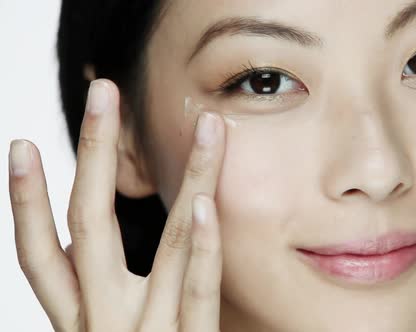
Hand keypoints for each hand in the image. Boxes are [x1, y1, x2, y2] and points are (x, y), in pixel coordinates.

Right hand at [8, 79, 225, 330]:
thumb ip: (102, 296)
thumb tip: (85, 245)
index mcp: (80, 319)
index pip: (40, 257)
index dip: (26, 202)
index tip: (21, 145)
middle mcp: (104, 323)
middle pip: (90, 228)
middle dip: (93, 153)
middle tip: (102, 90)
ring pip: (169, 245)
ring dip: (190, 178)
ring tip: (208, 125)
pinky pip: (197, 292)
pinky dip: (203, 248)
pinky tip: (207, 203)